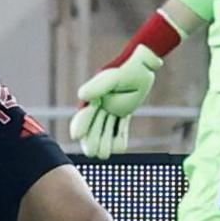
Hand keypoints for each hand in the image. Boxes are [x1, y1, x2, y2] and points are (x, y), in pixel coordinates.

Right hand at [69, 44, 162, 158]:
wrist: (143, 65)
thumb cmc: (126, 68)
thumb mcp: (112, 77)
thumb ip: (97, 86)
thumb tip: (81, 96)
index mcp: (94, 96)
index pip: (85, 113)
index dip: (80, 124)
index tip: (76, 136)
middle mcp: (100, 104)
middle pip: (94, 125)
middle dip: (92, 139)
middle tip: (93, 153)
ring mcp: (111, 109)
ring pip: (106, 129)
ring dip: (104, 141)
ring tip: (103, 155)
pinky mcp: (123, 112)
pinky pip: (120, 127)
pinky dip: (120, 137)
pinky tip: (120, 147)